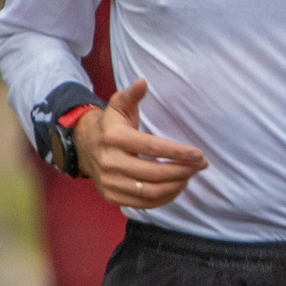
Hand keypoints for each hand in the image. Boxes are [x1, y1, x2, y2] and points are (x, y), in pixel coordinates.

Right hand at [77, 78, 207, 208]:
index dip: (178, 152)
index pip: (152, 148)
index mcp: (114, 137)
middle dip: (183, 170)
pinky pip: (143, 204)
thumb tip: (143, 82)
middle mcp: (109, 162)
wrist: (84, 146)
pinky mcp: (111, 196)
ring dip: (176, 185)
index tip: (199, 154)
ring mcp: (109, 182)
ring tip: (190, 175)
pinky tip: (177, 186)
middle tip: (201, 165)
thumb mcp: (119, 105)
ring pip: (150, 191)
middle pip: (154, 173)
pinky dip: (165, 198)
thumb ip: (132, 95)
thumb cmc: (111, 124)